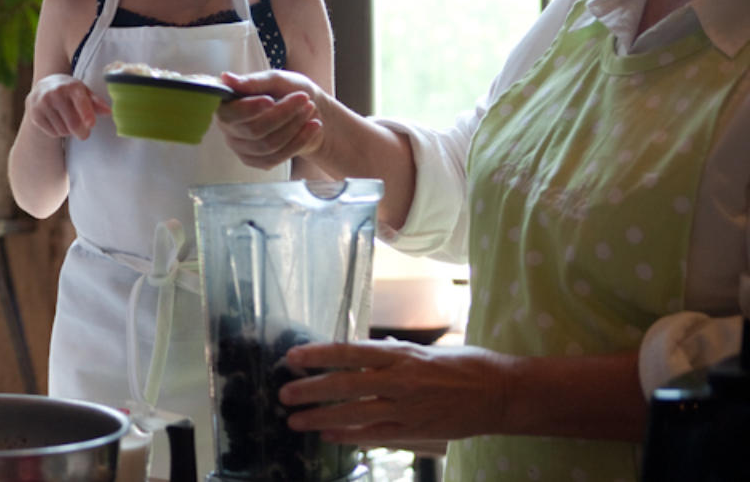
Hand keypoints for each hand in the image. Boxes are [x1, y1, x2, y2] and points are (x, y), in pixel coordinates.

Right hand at [25, 73, 110, 139]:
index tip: (91, 124)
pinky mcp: (35, 114)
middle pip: (73, 123)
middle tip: (85, 134)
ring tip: (68, 122)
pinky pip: (53, 133)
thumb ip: (96, 102)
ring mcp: (42, 103)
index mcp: (71, 86)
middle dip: (82, 133)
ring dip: (69, 132)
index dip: (87, 114)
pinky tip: (58, 123)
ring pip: (63, 130)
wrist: (42, 86)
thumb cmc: (69, 91)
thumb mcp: (83, 91)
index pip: (80, 101)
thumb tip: (108, 112)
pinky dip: (58, 132)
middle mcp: (55, 93)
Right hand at [214, 70, 325, 168]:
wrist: (309, 111)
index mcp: (227, 104)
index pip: (230, 113)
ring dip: (294, 125)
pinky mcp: (257, 161)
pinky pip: (277, 157)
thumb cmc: (289, 91)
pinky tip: (312, 126)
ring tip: (310, 109)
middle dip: (283, 114)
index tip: (270, 100)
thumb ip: (253, 81)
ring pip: (268, 145)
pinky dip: (300, 141)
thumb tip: (226, 78)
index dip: (249, 109)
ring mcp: (241, 147)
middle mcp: (229, 127)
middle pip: (253, 130)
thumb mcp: (276, 80)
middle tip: (304, 99)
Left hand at [277, 340, 521, 443]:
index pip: (349, 351)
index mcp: (401, 354)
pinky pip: (374, 434)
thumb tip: (366, 351)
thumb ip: (393, 354)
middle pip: (345, 384)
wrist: (503, 393)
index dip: (318, 355)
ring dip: (321, 417)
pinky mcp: (415, 430)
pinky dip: (348, 436)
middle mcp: (400, 380)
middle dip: (310, 390)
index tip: (293, 358)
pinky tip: (328, 436)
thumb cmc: (466, 365)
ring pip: (354, 413)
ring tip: (295, 421)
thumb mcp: (426, 351)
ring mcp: (407, 408)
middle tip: (283, 394)